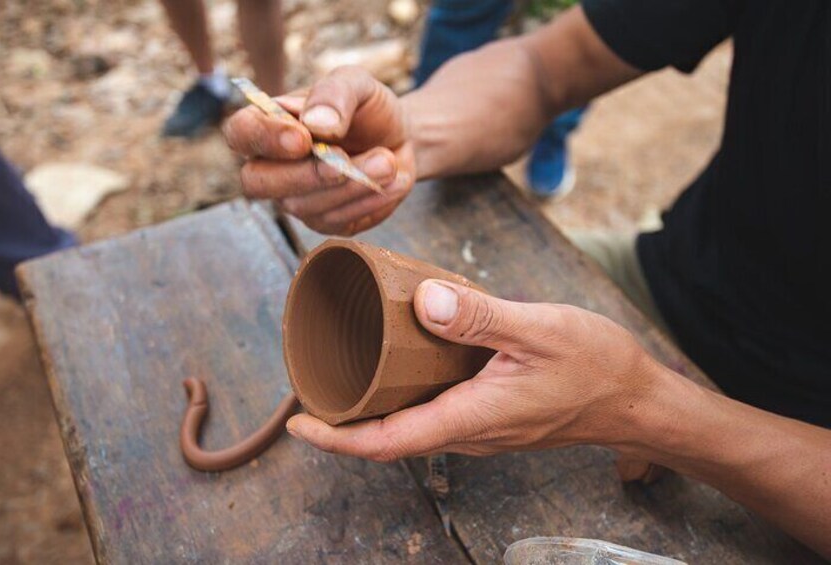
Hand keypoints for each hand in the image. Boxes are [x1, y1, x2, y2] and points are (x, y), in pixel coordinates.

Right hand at [223, 66, 415, 235]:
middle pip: (258, 182)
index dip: (265, 138)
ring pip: (303, 206)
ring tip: (387, 161)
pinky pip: (337, 222)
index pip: (241, 133)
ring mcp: (295, 198)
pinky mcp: (326, 221)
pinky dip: (369, 201)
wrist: (398, 138)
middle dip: (304, 174)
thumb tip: (317, 124)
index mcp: (267, 124)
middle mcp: (271, 166)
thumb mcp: (357, 84)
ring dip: (350, 185)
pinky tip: (394, 180)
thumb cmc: (366, 108)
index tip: (303, 137)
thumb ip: (335, 94)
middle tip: (344, 160)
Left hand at [286, 279, 661, 461]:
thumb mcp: (538, 329)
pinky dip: (406, 394)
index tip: (300, 423)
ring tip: (344, 368)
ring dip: (372, 407)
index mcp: (472, 416)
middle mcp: (470, 432)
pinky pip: (435, 412)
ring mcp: (481, 427)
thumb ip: (480, 317)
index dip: (337, 438)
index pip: (388, 442)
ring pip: (412, 425)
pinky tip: (401, 362)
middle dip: (344, 421)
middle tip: (311, 383)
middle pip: (390, 437)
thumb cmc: (595, 366)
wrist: (636, 399)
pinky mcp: (491, 415)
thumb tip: (424, 302)